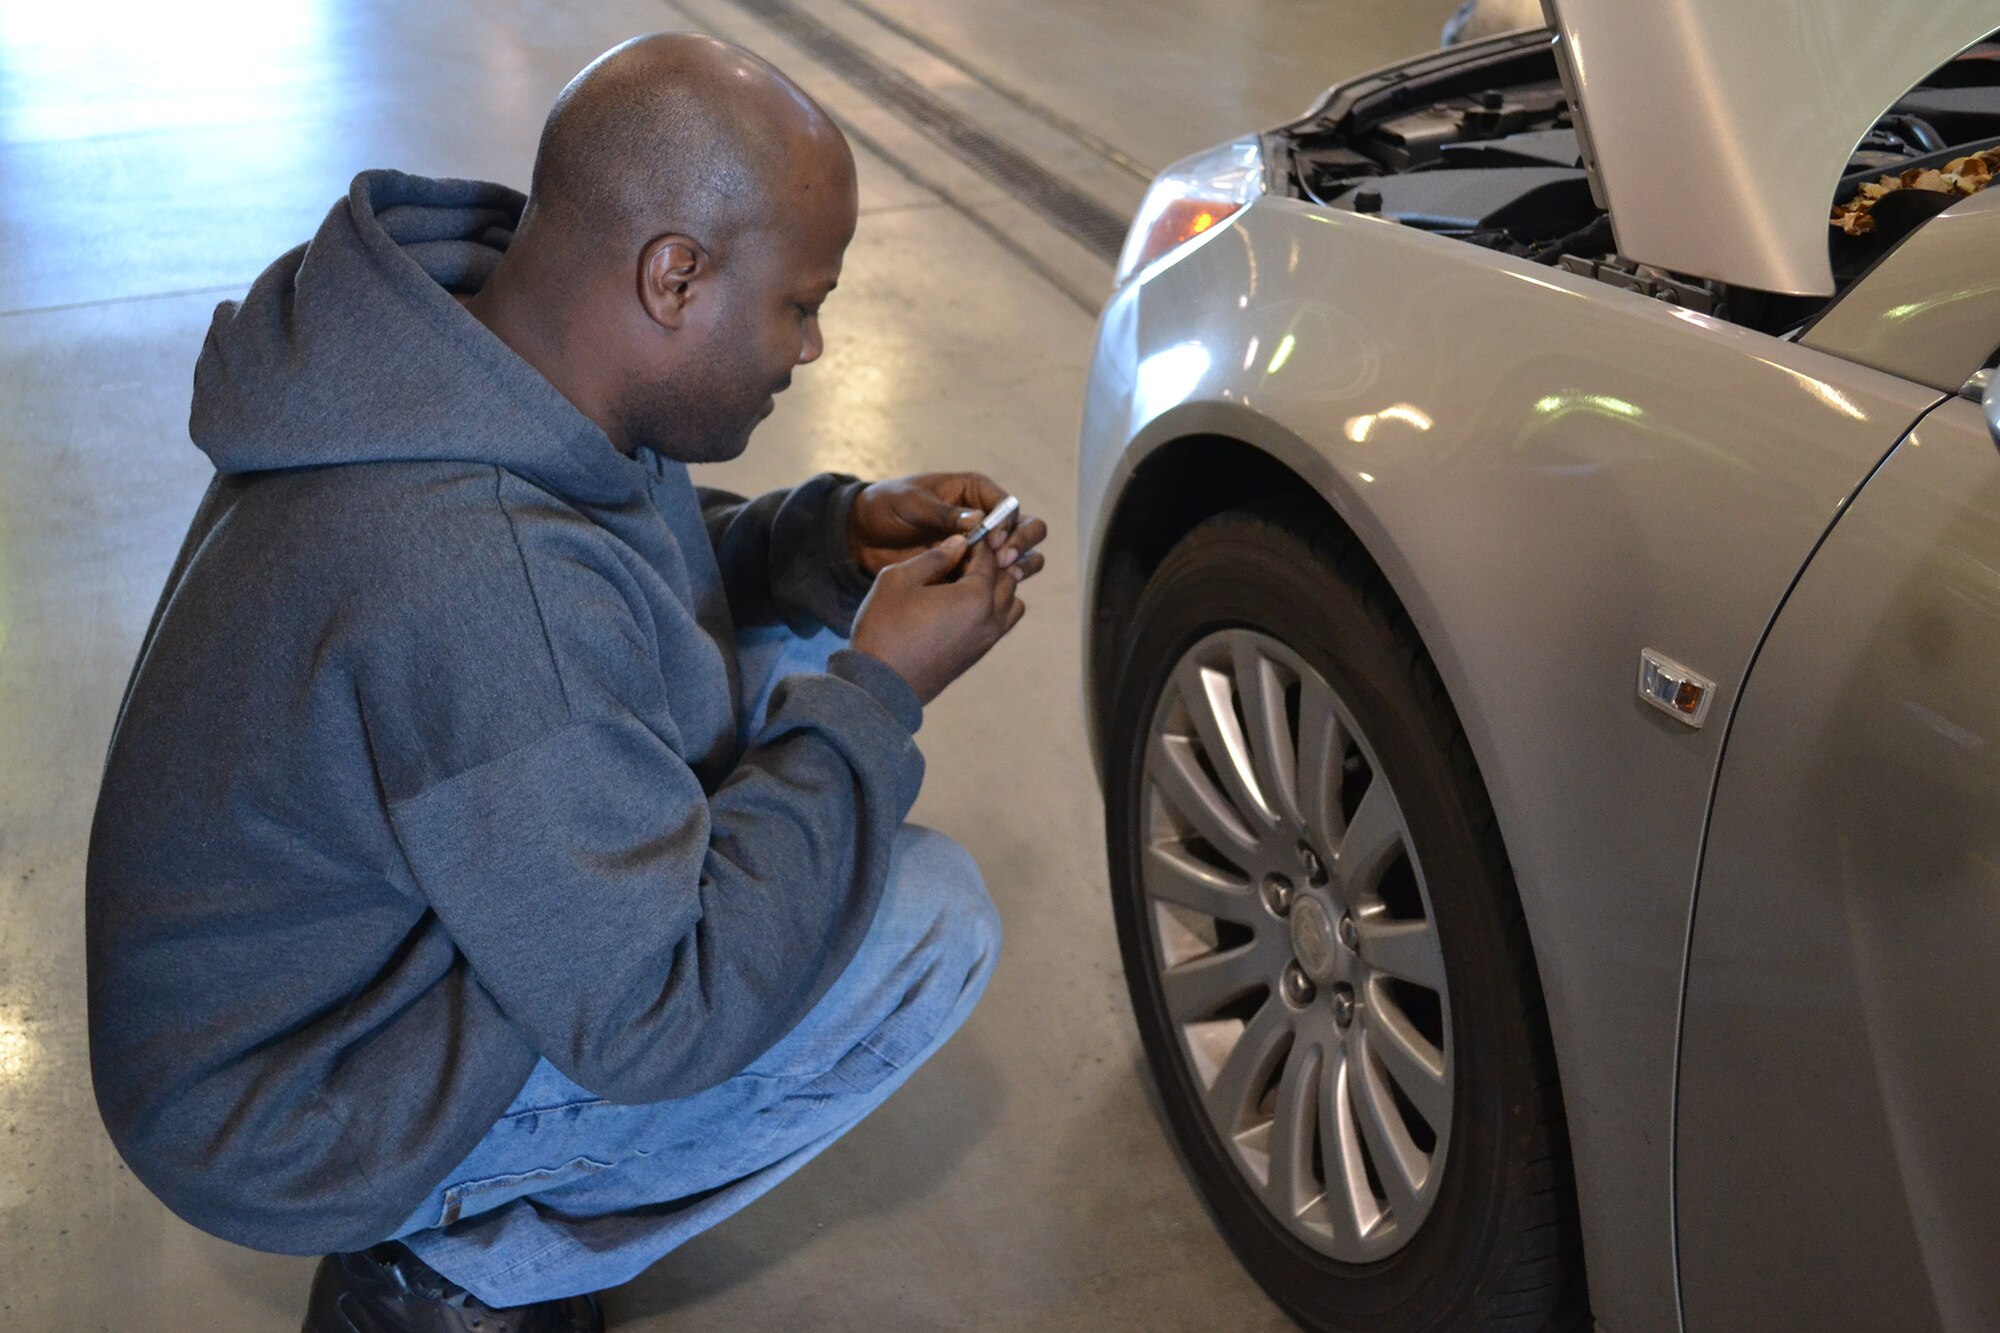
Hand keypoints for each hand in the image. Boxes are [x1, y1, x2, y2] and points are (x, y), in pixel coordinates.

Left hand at [849, 472, 1048, 583]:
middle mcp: (985, 517)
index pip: (1007, 504)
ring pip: (1021, 554)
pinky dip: (1002, 584)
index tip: (995, 540)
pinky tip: (991, 592)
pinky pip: (998, 578)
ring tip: (1005, 576)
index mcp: (973, 491)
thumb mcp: (910, 503)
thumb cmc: (886, 507)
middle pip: (1026, 527)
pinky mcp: (972, 570)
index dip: (1007, 522)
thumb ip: (942, 513)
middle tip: (1004, 559)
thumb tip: (977, 520)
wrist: (863, 536)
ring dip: (1021, 565)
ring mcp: (981, 546)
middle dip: (1021, 542)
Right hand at [849, 535, 1027, 704]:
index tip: (960, 535)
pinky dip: (991, 608)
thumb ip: (934, 557)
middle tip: (961, 556)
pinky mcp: (978, 654)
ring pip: (1011, 602)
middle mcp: (991, 618)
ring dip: (996, 587)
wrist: (881, 686)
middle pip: (1008, 577)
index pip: (989, 556)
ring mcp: (988, 640)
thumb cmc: (885, 629)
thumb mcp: (898, 580)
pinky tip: (960, 604)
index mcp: (976, 597)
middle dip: (990, 562)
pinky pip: (1000, 623)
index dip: (975, 540)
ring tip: (964, 581)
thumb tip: (960, 543)